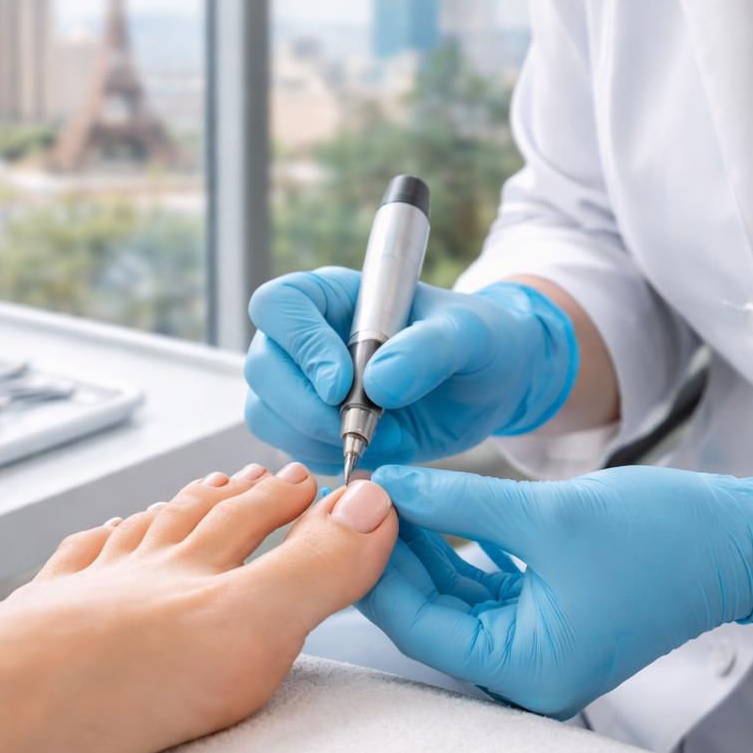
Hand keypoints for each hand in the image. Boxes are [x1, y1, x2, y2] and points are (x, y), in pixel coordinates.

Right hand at [244, 267, 578, 472]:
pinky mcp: (315, 426)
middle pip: (263, 365)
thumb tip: (378, 384)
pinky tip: (367, 451)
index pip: (279, 304)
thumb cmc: (480, 343)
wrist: (489, 388)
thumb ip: (430, 350)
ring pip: (266, 411)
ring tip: (369, 438)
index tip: (341, 384)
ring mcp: (305, 384)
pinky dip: (321, 457)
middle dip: (302, 405)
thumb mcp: (470, 336)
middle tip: (353, 426)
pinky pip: (290, 447)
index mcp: (336, 296)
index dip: (299, 344)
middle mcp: (309, 337)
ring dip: (308, 435)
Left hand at [358, 465, 752, 717]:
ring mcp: (536, 651)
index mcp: (525, 671)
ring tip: (391, 487)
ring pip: (452, 598)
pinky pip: (483, 590)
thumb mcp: (545, 515)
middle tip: (361, 489)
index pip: (417, 623)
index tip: (350, 501)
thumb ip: (457, 504)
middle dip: (393, 551)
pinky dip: (458, 549)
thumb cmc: (662, 535)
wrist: (744, 541)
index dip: (376, 559)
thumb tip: (385, 485)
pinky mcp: (547, 623)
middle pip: (429, 613)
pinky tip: (432, 503)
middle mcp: (525, 676)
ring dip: (423, 546)